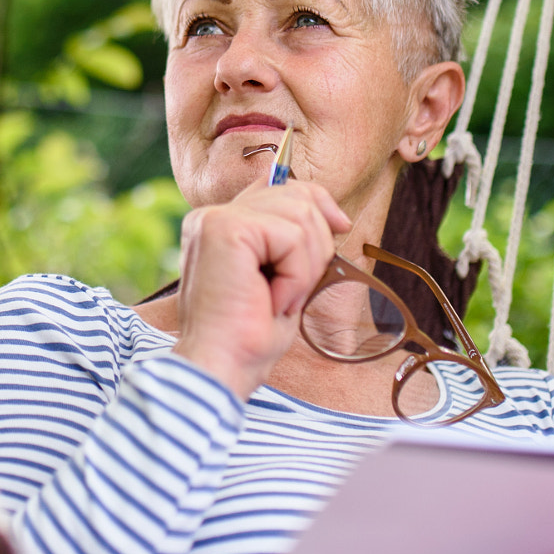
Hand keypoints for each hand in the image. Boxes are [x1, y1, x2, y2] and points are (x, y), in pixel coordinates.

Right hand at [172, 180, 349, 401]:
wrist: (221, 367)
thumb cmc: (247, 337)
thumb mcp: (281, 280)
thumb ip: (291, 242)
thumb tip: (333, 216)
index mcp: (219, 225)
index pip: (277, 186)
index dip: (316, 199)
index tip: (341, 225)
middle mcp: (211, 216)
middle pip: (296, 196)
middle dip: (316, 245)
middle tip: (294, 292)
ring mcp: (215, 219)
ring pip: (299, 214)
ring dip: (305, 267)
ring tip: (280, 298)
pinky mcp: (225, 229)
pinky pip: (291, 236)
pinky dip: (296, 275)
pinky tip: (274, 300)